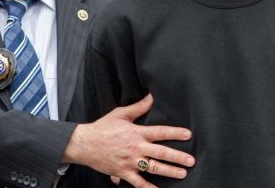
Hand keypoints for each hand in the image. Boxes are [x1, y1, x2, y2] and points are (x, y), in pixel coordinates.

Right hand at [63, 94, 194, 187]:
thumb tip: (152, 96)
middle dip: (177, 157)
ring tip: (182, 174)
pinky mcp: (123, 173)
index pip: (160, 132)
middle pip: (160, 152)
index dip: (175, 133)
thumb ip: (139, 107)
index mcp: (137, 132)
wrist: (83, 143)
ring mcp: (130, 162)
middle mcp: (136, 147)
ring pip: (153, 168)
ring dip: (169, 171)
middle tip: (191, 161)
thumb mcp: (121, 114)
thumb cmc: (102, 127)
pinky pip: (138, 183)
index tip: (188, 135)